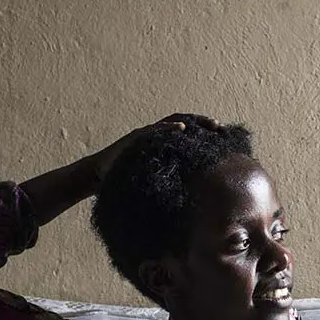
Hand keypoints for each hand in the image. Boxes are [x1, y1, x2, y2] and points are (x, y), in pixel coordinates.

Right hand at [90, 113, 223, 181]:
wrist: (99, 174)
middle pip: (183, 122)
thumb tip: (187, 197)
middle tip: (220, 127)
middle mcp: (154, 134)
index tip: (221, 136)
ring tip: (210, 124)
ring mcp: (145, 134)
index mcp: (160, 143)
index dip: (202, 132)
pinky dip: (169, 127)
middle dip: (202, 123)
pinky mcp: (136, 137)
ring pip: (172, 122)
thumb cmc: (124, 177)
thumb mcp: (150, 177)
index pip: (184, 133)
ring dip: (192, 121)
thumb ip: (165, 178)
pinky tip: (182, 128)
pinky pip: (155, 130)